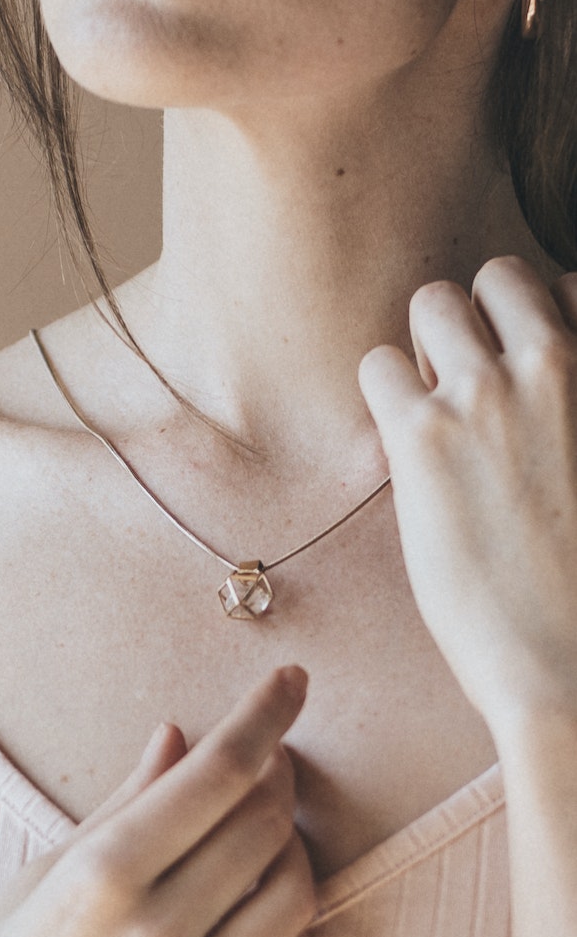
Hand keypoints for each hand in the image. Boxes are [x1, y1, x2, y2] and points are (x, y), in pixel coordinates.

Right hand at [0, 668, 315, 936]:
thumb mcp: (28, 884)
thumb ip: (117, 809)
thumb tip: (179, 736)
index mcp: (98, 877)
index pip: (220, 772)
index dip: (267, 715)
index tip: (293, 683)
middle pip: (267, 826)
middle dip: (278, 779)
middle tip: (266, 765)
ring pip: (295, 897)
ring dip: (293, 853)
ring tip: (264, 840)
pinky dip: (293, 933)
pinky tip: (263, 915)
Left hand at [358, 256, 576, 741]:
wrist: (567, 658)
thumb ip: (566, 416)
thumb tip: (534, 401)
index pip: (568, 287)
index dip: (535, 332)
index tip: (525, 383)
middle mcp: (556, 363)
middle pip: (496, 277)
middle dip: (475, 323)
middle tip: (470, 394)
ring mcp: (489, 392)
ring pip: (432, 303)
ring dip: (424, 350)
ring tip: (436, 418)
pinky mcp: (425, 435)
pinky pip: (378, 365)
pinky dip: (384, 396)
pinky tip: (403, 451)